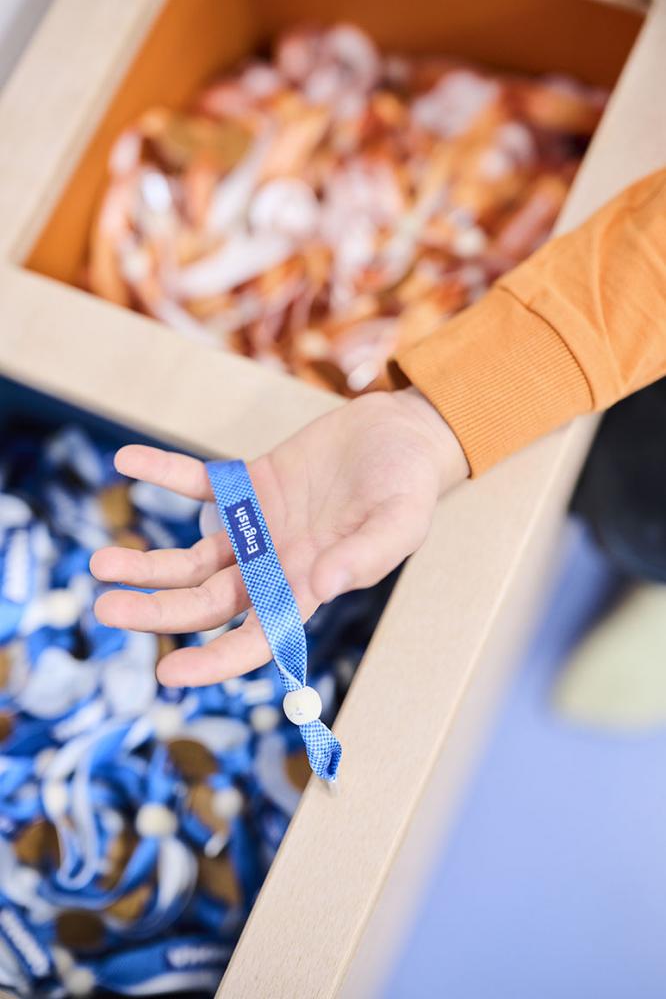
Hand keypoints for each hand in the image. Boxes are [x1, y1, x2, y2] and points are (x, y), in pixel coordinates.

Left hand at [90, 388, 468, 685]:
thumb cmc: (408, 487)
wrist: (400, 435)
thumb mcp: (401, 522)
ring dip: (147, 562)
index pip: (255, 639)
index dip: (214, 662)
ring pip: (191, 557)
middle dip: (157, 611)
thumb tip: (320, 588)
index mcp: (306, 589)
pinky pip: (199, 483)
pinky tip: (127, 463)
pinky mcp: (249, 484)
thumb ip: (364, 556)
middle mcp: (273, 567)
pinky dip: (163, 474)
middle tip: (106, 607)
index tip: (168, 675)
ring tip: (98, 563)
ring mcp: (256, 528)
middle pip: (206, 602)